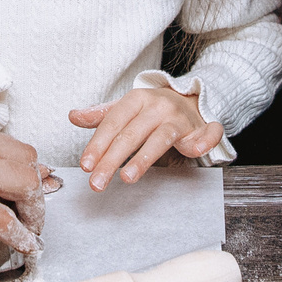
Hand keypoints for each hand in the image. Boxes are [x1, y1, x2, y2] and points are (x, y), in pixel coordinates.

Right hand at [0, 108, 47, 250]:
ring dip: (32, 206)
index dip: (13, 161)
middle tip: (30, 201)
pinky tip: (24, 244)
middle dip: (31, 181)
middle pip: (22, 156)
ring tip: (32, 223)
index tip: (17, 176)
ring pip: (24, 183)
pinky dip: (20, 235)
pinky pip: (4, 220)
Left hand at [71, 86, 219, 189]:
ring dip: (144, 158)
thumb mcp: (125, 109)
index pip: (113, 123)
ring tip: (128, 178)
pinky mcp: (202, 128)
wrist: (190, 100)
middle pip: (132, 135)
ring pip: (161, 138)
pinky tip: (196, 151)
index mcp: (137, 99)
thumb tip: (73, 116)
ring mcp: (180, 118)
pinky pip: (208, 132)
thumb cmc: (152, 109)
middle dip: (112, 160)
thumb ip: (100, 116)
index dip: (98, 145)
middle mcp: (158, 106)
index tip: (85, 165)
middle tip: (97, 183)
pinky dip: (205, 140)